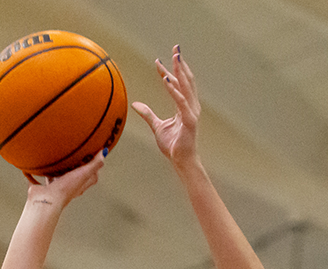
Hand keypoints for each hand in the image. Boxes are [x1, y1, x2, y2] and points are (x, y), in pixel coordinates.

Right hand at [25, 152, 105, 206]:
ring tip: (52, 158)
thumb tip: (104, 151)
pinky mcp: (41, 189)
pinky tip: (30, 167)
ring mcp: (54, 189)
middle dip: (73, 167)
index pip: (90, 177)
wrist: (46, 201)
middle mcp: (67, 187)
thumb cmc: (66, 189)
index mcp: (79, 185)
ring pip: (55, 178)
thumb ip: (94, 163)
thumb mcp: (83, 174)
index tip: (92, 157)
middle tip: (73, 154)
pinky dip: (33, 175)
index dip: (93, 168)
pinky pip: (36, 180)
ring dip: (54, 171)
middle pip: (73, 177)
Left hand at [132, 45, 201, 170]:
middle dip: (181, 63)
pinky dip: (174, 90)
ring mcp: (191, 112)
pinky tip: (167, 80)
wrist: (182, 161)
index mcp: (184, 106)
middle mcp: (190, 106)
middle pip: (186, 80)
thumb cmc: (173, 146)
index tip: (160, 60)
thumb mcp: (157, 126)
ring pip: (186, 87)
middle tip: (176, 48)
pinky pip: (181, 102)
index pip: (177, 84)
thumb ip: (148, 114)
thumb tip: (136, 104)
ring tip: (175, 57)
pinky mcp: (189, 120)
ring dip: (180, 71)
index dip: (170, 71)